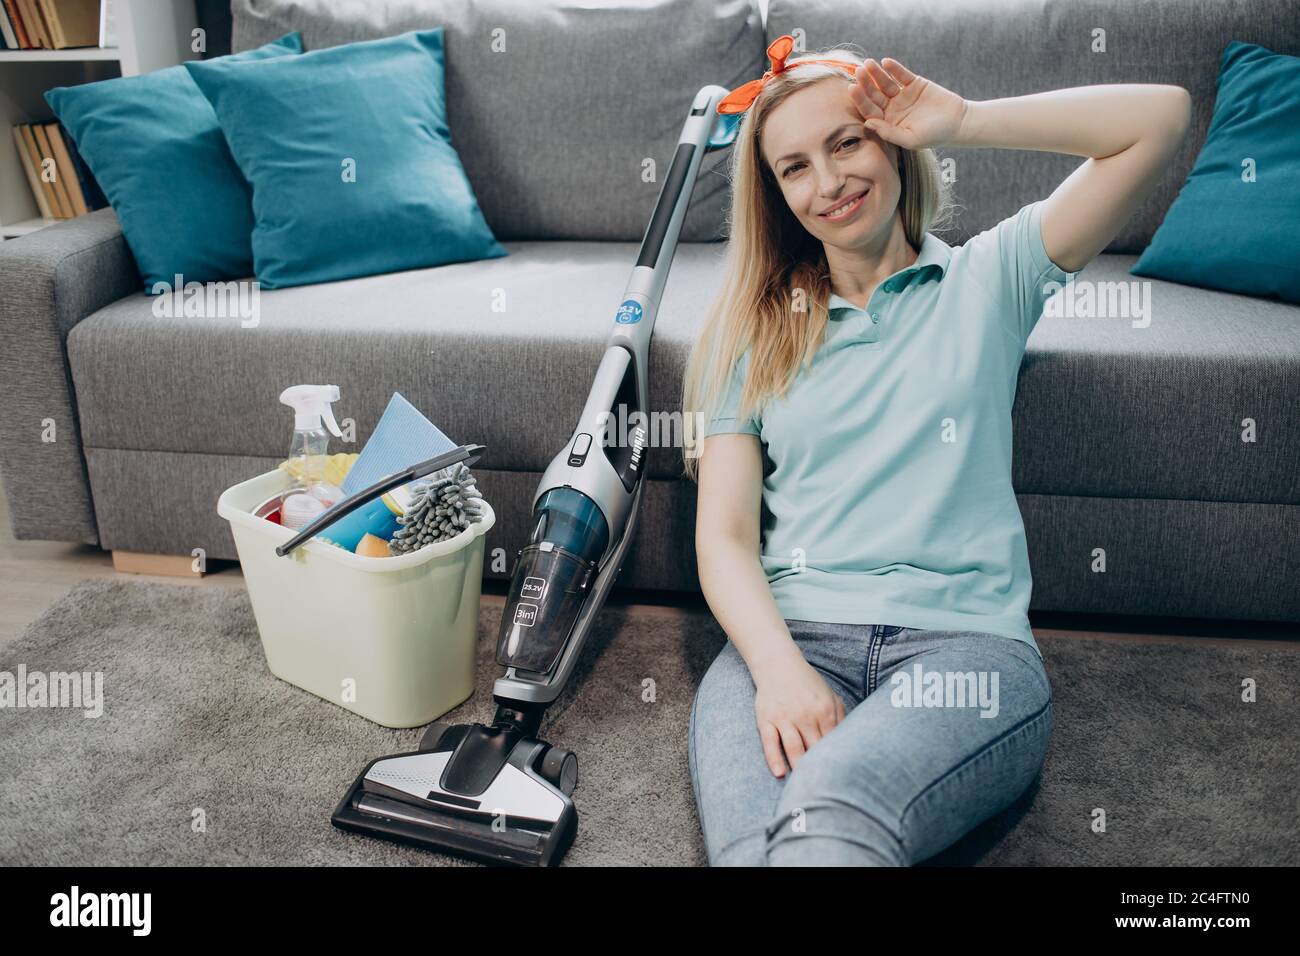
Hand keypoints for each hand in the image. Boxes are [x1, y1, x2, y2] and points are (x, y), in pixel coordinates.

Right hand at [753, 657, 845, 776]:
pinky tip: (780, 773)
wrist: (778, 664)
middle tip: (826, 791)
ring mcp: (785, 718)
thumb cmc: (807, 684)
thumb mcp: (830, 696)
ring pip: (795, 749)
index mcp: (825, 711)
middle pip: (815, 750)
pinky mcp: (767, 720)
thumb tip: (851, 740)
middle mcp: (806, 716)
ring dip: (800, 769)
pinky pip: (770, 742)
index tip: (842, 780)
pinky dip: (774, 758)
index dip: (838, 762)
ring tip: (805, 788)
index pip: (834, 743)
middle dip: (821, 770)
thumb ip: (842, 717)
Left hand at [849, 57, 968, 149]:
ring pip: (885, 82)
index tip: (852, 88)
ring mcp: (902, 95)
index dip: (861, 100)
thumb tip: (867, 123)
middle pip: (875, 95)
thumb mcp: (911, 138)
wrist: (959, 121)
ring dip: (876, 73)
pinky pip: (901, 74)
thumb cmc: (935, 135)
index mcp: (887, 123)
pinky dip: (894, 68)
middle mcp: (891, 109)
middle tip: (858, 72)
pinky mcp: (913, 83)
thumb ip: (889, 132)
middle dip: (866, 84)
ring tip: (868, 64)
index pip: (870, 110)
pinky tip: (886, 62)